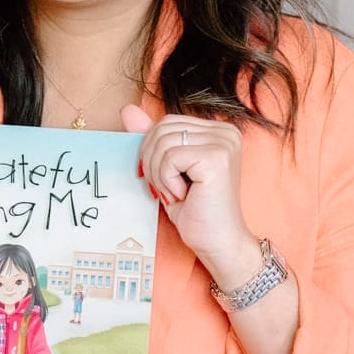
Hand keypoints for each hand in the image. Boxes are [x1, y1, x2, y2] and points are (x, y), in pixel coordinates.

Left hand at [121, 104, 259, 289]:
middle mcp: (226, 131)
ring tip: (176, 194)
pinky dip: (166, 181)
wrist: (217, 244)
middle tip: (166, 189)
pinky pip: (170, 158)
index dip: (152, 151)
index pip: (166, 123)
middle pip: (162, 129)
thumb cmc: (195, 211)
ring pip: (163, 143)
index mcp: (218, 130)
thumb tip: (128, 110)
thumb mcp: (167, 170)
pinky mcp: (217, 158)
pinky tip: (183, 196)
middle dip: (152, 162)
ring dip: (159, 175)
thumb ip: (152, 139)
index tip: (162, 179)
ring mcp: (224, 143)